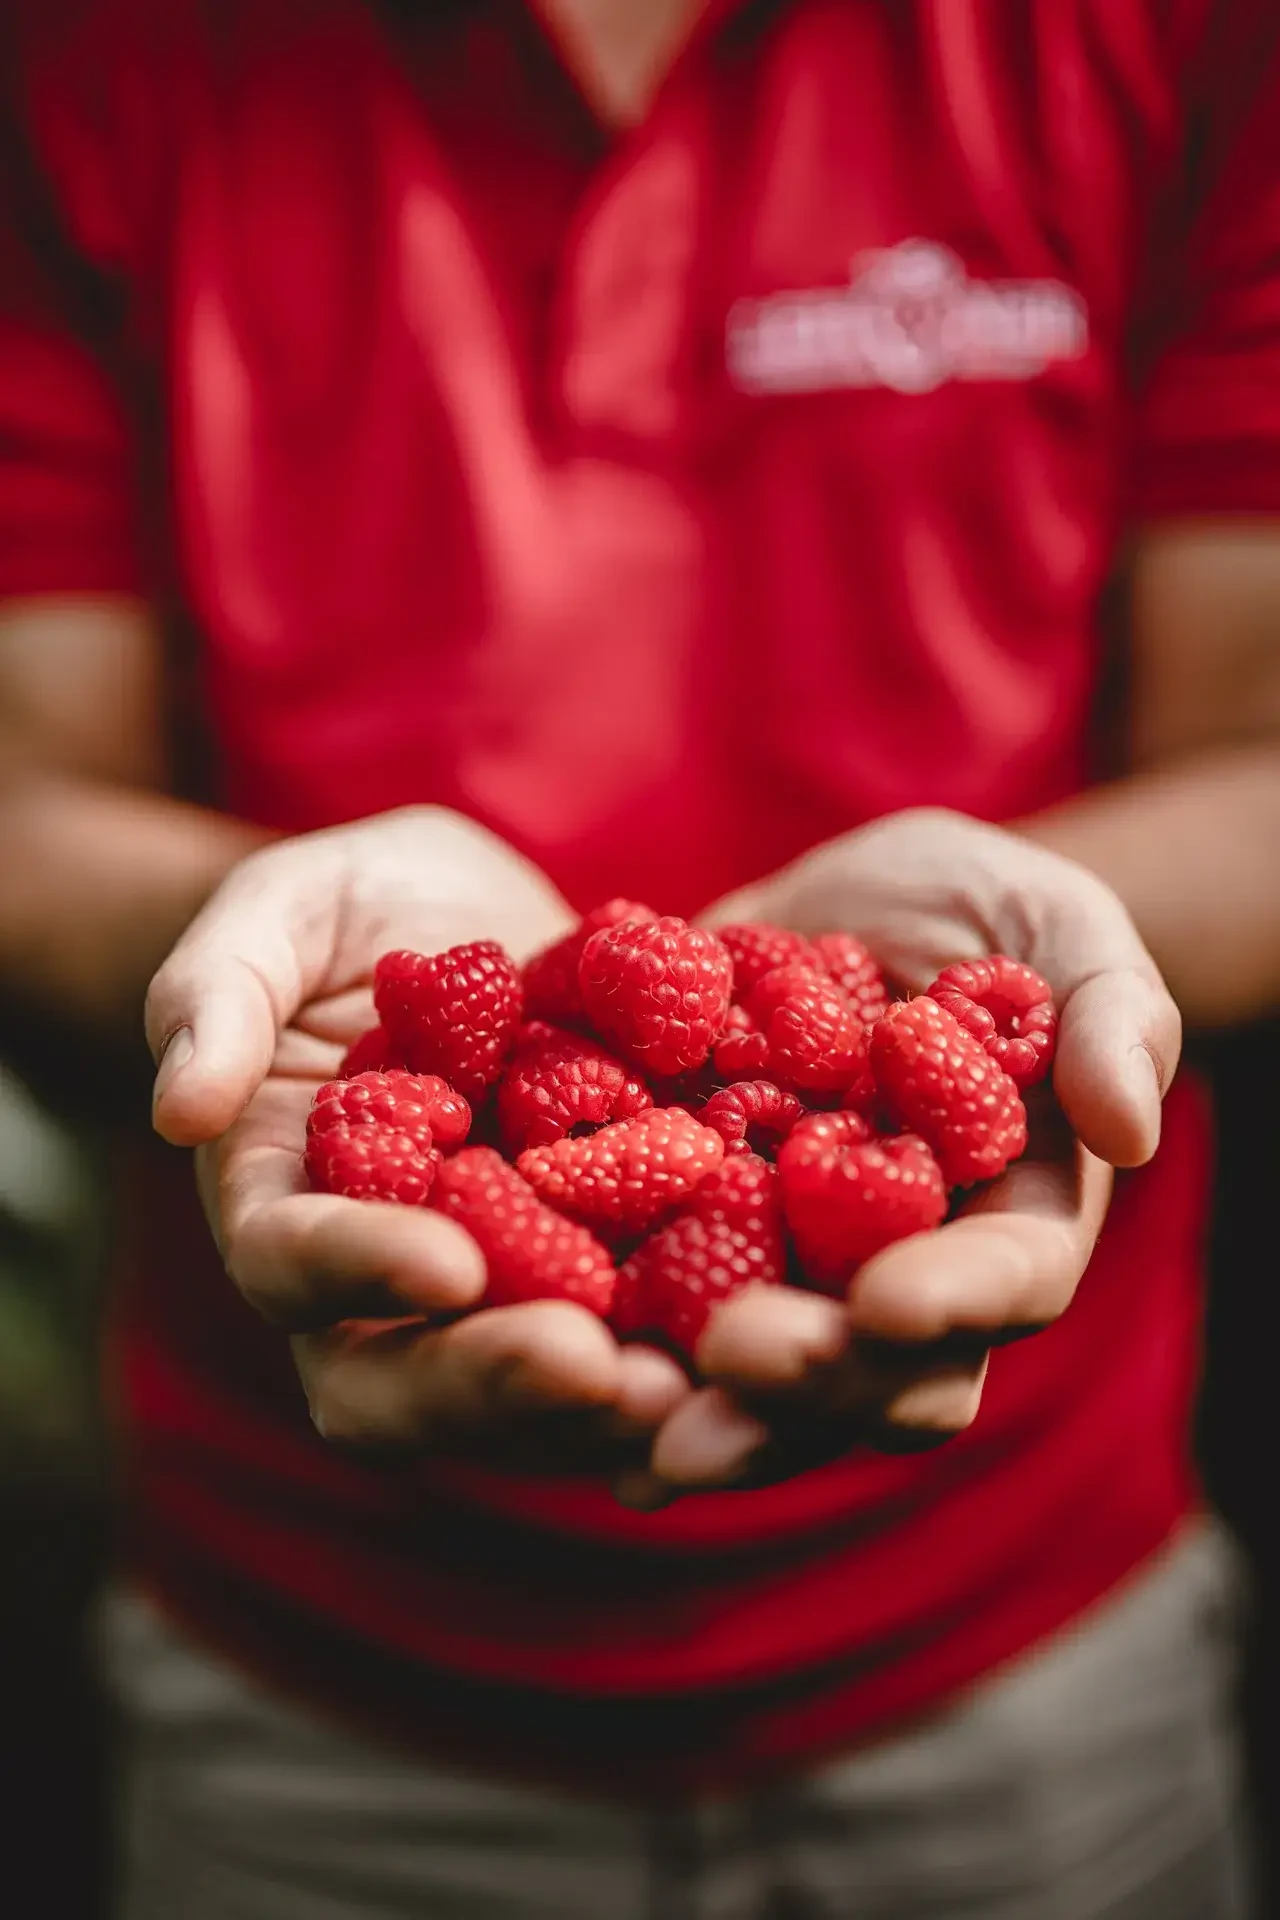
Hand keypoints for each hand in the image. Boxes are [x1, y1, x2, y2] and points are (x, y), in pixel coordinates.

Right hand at [145, 807, 690, 1467]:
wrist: (475, 927)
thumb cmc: (353, 911)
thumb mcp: (277, 913)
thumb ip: (216, 989)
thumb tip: (183, 1105)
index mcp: (288, 1204)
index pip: (295, 1266)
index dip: (361, 1272)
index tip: (450, 1263)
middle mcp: (384, 1285)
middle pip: (407, 1384)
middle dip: (497, 1384)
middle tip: (596, 1371)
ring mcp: (503, 1293)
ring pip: (531, 1397)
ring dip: (608, 1411)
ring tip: (695, 1385)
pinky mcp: (605, 1275)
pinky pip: (639, 1341)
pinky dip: (692, 1358)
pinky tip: (765, 1346)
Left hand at [618, 808, 1182, 1504]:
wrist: (844, 910)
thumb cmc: (981, 911)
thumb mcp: (1060, 925)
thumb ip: (1109, 1013)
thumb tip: (1126, 1127)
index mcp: (1010, 1215)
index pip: (1006, 1279)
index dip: (954, 1299)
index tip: (887, 1299)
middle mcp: (904, 1275)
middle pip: (877, 1369)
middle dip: (811, 1381)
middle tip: (733, 1362)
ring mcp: (795, 1274)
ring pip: (768, 1381)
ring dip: (711, 1412)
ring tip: (640, 1431)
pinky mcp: (694, 1245)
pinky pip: (658, 1319)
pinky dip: (617, 1354)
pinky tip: (556, 1378)